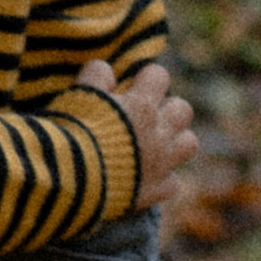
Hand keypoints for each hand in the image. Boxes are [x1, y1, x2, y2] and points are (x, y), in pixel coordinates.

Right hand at [78, 55, 197, 208]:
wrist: (70, 180)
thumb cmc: (72, 133)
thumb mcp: (79, 96)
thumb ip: (96, 77)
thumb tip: (106, 69)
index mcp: (140, 105)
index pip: (159, 76)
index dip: (145, 79)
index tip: (131, 87)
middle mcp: (158, 133)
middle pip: (183, 109)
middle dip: (167, 108)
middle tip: (144, 115)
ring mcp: (161, 163)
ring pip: (189, 143)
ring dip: (174, 140)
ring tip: (153, 143)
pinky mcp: (155, 190)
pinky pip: (172, 182)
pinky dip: (161, 178)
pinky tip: (143, 177)